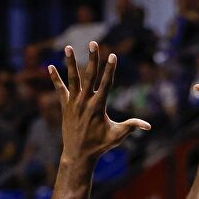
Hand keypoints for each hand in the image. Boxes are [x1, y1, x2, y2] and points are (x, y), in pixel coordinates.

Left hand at [48, 42, 150, 161]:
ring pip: (72, 79)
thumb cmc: (100, 145)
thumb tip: (148, 126)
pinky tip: (49, 66)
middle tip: (93, 43)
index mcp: (98, 106)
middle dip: (93, 59)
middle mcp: (85, 102)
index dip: (110, 69)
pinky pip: (60, 90)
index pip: (106, 84)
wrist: (78, 155)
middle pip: (90, 75)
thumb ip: (131, 126)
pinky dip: (55, 79)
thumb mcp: (117, 136)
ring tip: (68, 47)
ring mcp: (74, 103)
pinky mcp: (66, 106)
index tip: (112, 55)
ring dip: (71, 62)